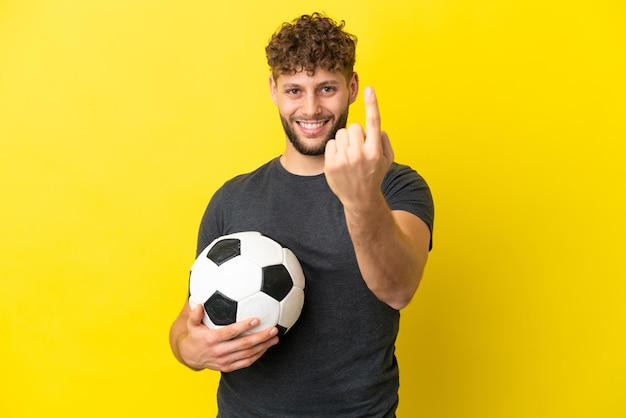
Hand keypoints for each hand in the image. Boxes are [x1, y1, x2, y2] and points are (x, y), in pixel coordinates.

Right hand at [178, 304, 278, 371]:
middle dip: (260, 337)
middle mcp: (219, 351)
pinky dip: (257, 355)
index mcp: (212, 339)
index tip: (256, 320)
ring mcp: (225, 361)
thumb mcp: (191, 325)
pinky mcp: (228, 368)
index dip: (244, 326)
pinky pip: (246, 362)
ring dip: (263, 346)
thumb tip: (199, 305)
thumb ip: (195, 315)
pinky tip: (266, 347)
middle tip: (273, 329)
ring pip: (248, 354)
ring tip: (274, 338)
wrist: (190, 357)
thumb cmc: (195, 336)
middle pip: (244, 344)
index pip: (230, 332)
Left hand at [324, 87, 393, 209]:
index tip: (369, 89)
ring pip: (341, 134)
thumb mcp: (387, 160)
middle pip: (353, 127)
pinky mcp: (331, 164)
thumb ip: (384, 140)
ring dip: (345, 141)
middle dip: (356, 134)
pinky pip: (331, 143)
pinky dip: (336, 149)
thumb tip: (375, 127)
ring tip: (350, 156)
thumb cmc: (374, 175)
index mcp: (375, 151)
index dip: (372, 104)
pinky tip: (341, 161)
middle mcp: (360, 154)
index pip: (373, 122)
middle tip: (359, 148)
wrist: (360, 199)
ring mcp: (344, 160)